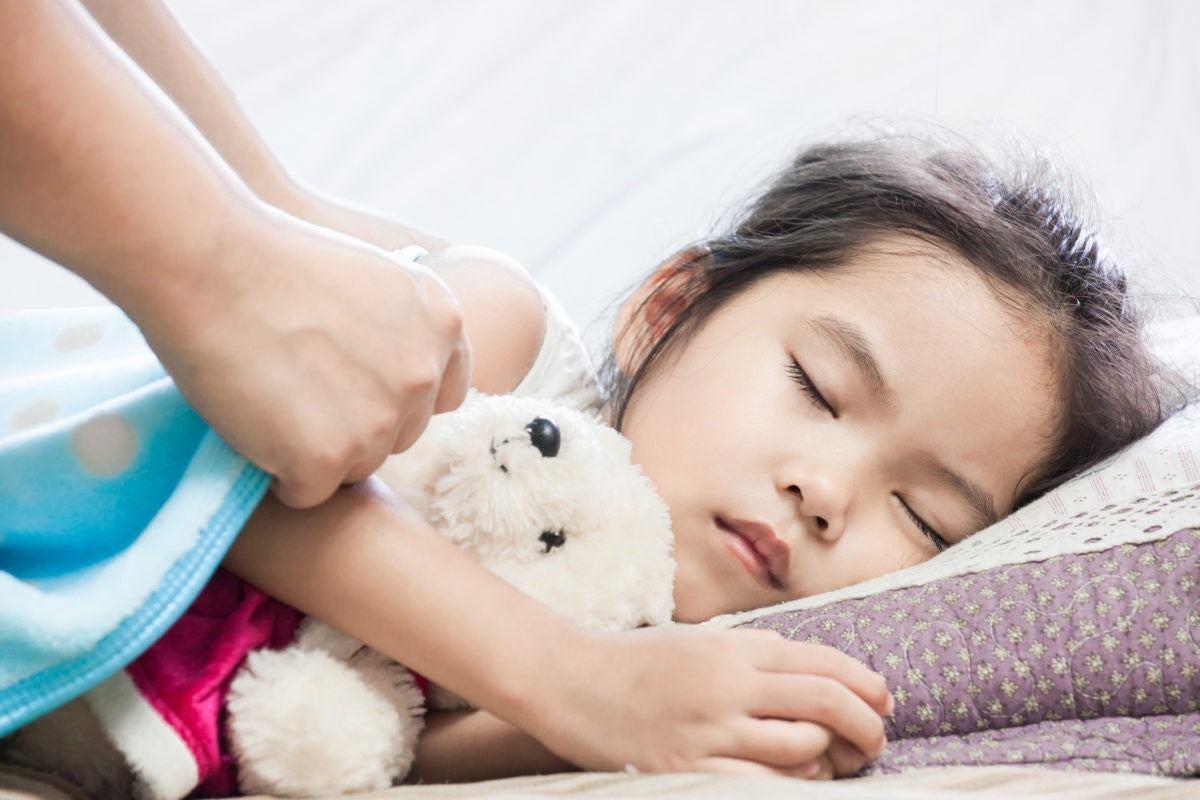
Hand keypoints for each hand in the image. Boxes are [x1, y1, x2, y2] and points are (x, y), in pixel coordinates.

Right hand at [141, 217, 470, 507]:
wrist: (207, 263)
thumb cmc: (270, 260)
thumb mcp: (372, 278)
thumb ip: (400, 330)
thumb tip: (398, 379)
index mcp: (442, 323)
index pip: (443, 393)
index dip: (395, 396)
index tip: (354, 382)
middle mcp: (422, 375)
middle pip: (400, 435)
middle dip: (356, 423)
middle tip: (297, 383)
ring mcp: (379, 420)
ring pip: (357, 467)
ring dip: (317, 450)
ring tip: (273, 397)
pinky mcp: (327, 458)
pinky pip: (309, 492)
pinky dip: (279, 474)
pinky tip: (253, 424)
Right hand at [522, 626, 891, 777]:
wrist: (571, 682)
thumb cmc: (638, 661)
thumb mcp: (701, 640)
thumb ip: (756, 652)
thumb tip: (815, 673)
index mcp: (734, 646)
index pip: (825, 661)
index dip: (867, 684)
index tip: (884, 701)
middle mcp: (729, 683)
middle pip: (827, 702)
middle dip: (867, 725)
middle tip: (877, 741)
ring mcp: (710, 729)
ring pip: (804, 746)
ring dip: (828, 758)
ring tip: (828, 761)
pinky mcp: (690, 768)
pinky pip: (764, 781)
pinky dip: (792, 780)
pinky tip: (794, 775)